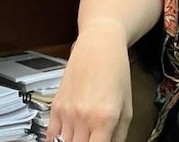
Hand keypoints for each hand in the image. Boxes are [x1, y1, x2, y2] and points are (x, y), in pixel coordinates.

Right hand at [47, 25, 133, 141]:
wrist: (99, 45)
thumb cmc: (116, 72)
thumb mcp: (127, 106)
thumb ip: (119, 134)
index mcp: (104, 119)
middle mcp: (83, 118)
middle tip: (92, 139)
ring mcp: (67, 113)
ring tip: (83, 136)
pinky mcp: (55, 107)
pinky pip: (50, 135)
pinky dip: (56, 141)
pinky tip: (66, 138)